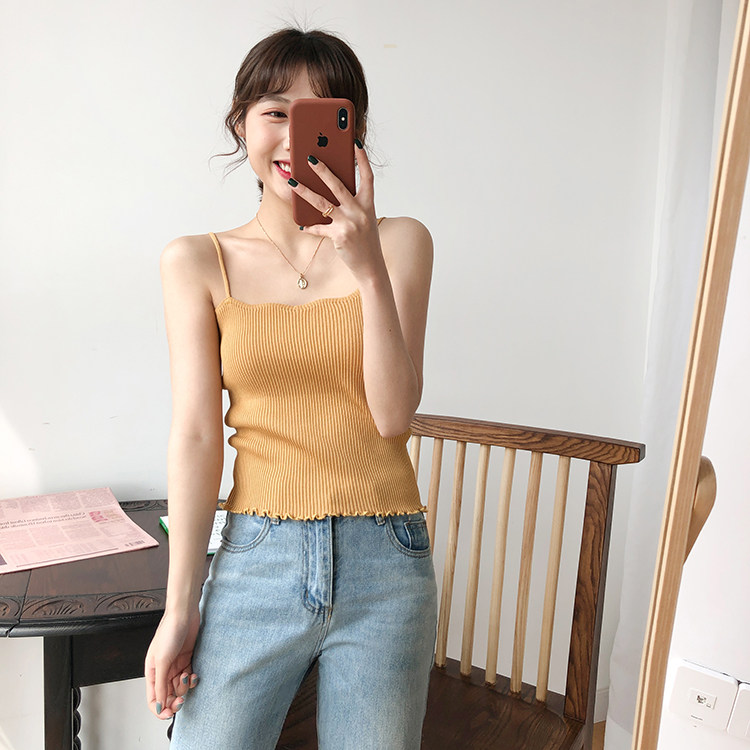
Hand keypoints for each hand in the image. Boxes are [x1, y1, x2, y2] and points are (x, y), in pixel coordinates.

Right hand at [145, 608, 200, 719]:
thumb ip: (160, 685)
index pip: (152, 698)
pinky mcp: (187, 659)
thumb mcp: (162, 661)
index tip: (169, 713)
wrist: (184, 614)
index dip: (159, 709)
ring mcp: (175, 665)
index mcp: (151, 672)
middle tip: (181, 701)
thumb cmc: (169, 632)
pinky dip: (191, 679)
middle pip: (167, 694)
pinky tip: (193, 674)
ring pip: (179, 687)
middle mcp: (162, 670)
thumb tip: (158, 705)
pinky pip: (188, 676)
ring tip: (187, 676)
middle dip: (174, 700)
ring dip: (184, 687)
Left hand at [290, 143, 384, 281]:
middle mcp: (360, 211)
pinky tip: (301, 224)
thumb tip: (331, 189)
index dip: (362, 160)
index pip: (367, 177)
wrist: (371, 266)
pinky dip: (310, 226)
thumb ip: (352, 204)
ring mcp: (350, 223)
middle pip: (339, 185)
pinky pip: (319, 227)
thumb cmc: (365, 241)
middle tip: (309, 158)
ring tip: (292, 182)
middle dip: (323, 170)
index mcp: (368, 204)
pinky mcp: (340, 235)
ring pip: (322, 203)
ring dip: (304, 191)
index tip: (355, 143)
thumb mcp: (364, 219)